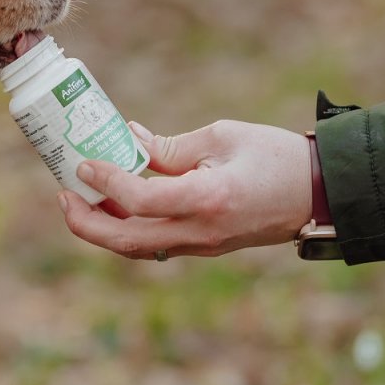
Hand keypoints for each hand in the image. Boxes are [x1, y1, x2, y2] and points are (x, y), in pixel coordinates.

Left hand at [58, 120, 311, 259]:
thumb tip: (128, 141)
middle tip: (64, 196)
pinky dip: (128, 227)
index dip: (106, 182)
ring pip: (138, 247)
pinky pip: (156, 242)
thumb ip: (171, 146)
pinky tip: (115, 202)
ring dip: (103, 228)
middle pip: (127, 241)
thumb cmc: (276, 157)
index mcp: (207, 199)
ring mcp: (203, 245)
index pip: (141, 200)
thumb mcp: (222, 137)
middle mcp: (201, 231)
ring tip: (80, 199)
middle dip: (86, 224)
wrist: (320, 194)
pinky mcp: (205, 245)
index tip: (84, 164)